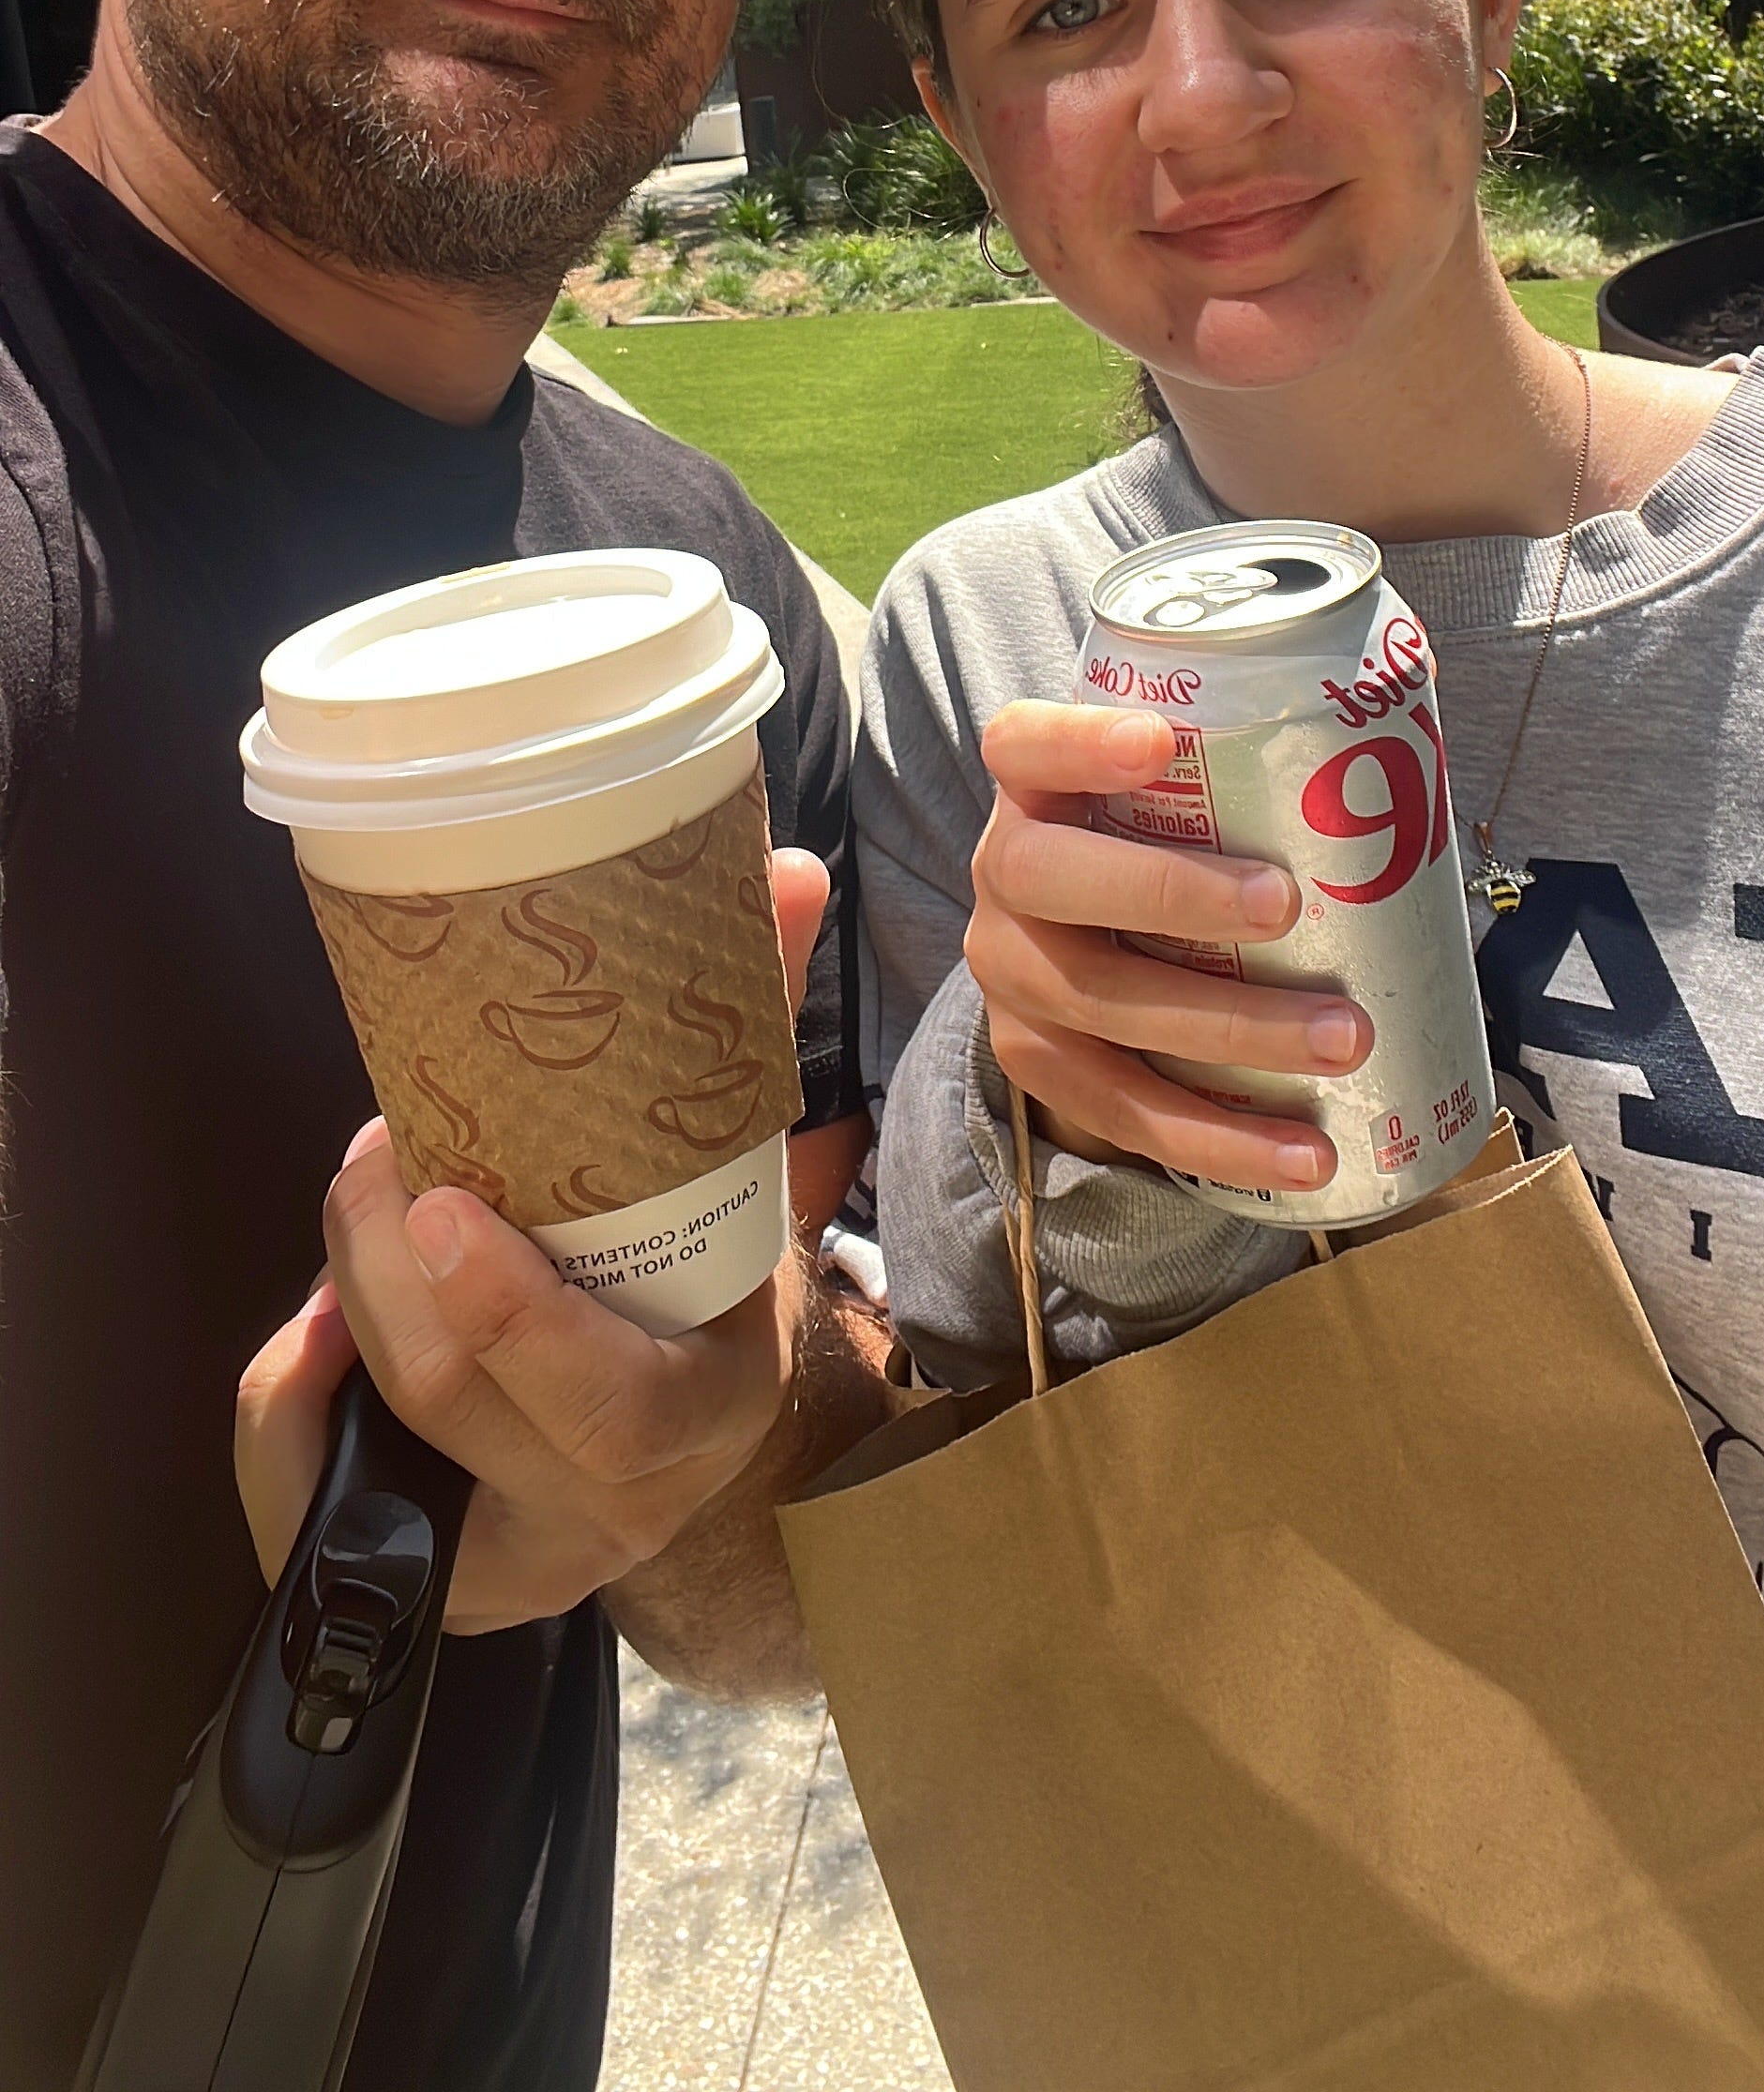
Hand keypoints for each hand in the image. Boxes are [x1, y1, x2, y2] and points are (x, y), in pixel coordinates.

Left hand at [237, 845, 829, 1624]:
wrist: (678, 1446)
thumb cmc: (699, 1289)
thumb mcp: (737, 1180)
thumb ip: (753, 1030)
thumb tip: (789, 871)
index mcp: (703, 1410)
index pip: (613, 1404)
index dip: (518, 1318)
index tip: (448, 1204)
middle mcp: (610, 1509)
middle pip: (461, 1405)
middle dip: (387, 1270)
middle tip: (380, 1152)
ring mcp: (509, 1555)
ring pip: (382, 1437)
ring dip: (346, 1296)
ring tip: (367, 1191)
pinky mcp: (421, 1577)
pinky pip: (310, 1499)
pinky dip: (288, 1399)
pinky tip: (313, 1325)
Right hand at [968, 704, 1370, 1195]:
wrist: (1078, 952)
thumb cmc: (1165, 844)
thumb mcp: (1178, 789)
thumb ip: (1252, 752)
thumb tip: (1412, 692)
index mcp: (1034, 787)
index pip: (1025, 743)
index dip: (1081, 740)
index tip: (1163, 739)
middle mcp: (1003, 874)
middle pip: (1050, 877)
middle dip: (1171, 893)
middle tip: (1285, 905)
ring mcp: (1012, 975)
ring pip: (1102, 1002)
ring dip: (1230, 1028)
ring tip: (1343, 1039)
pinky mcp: (1039, 1064)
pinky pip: (1125, 1108)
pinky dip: (1221, 1137)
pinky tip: (1306, 1151)